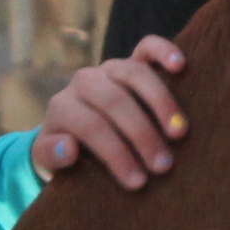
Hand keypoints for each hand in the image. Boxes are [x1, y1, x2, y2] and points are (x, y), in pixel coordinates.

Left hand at [33, 35, 186, 189]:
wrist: (72, 128)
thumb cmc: (67, 150)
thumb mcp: (49, 159)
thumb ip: (51, 155)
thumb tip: (68, 148)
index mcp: (62, 106)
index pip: (91, 127)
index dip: (116, 154)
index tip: (138, 182)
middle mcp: (85, 82)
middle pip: (115, 102)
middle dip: (141, 135)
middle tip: (163, 165)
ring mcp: (109, 68)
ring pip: (134, 73)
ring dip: (160, 103)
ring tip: (179, 133)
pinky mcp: (131, 60)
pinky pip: (147, 47)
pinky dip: (164, 51)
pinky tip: (180, 66)